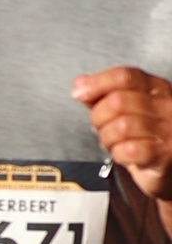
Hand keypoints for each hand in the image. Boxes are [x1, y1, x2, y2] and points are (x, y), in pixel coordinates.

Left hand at [73, 67, 171, 197]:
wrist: (166, 167)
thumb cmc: (144, 136)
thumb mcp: (125, 109)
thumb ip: (102, 95)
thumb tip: (80, 83)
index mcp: (155, 88)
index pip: (125, 77)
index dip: (98, 83)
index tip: (79, 92)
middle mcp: (165, 105)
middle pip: (118, 101)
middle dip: (98, 117)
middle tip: (101, 128)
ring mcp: (167, 129)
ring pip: (121, 126)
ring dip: (107, 138)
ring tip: (112, 142)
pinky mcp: (164, 153)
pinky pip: (129, 149)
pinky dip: (117, 153)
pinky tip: (121, 153)